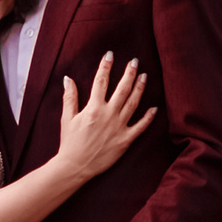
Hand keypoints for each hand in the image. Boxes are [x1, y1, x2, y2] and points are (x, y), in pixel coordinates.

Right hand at [54, 52, 154, 184]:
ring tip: (145, 76)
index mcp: (93, 108)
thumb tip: (68, 78)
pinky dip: (148, 117)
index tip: (110, 54)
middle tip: (135, 61)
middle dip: (129, 73)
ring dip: (140, 88)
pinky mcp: (125, 140)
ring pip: (133, 103)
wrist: (75, 167)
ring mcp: (119, 127)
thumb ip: (69, 97)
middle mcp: (108, 115)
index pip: (101, 81)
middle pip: (122, 89)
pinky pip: (140, 127)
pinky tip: (155, 108)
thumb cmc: (70, 142)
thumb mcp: (67, 118)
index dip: (106, 66)